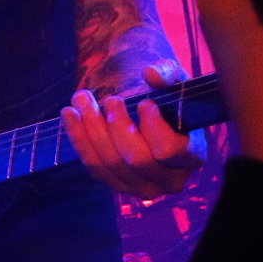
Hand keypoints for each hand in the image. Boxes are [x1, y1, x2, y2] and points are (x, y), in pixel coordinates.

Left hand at [62, 62, 203, 199]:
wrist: (146, 110)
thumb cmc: (165, 95)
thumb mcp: (173, 79)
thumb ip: (168, 73)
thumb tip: (151, 74)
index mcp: (192, 155)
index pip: (169, 150)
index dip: (153, 126)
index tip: (144, 103)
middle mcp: (171, 180)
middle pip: (136, 159)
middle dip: (117, 125)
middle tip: (110, 98)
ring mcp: (143, 188)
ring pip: (111, 164)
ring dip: (91, 128)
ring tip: (82, 98)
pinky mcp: (118, 185)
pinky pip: (94, 167)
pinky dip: (79, 139)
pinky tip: (69, 114)